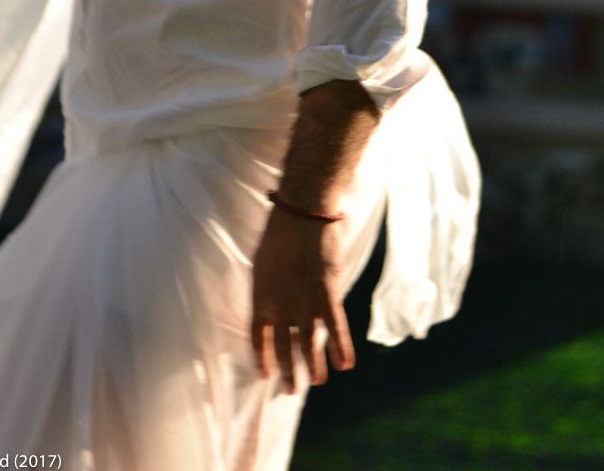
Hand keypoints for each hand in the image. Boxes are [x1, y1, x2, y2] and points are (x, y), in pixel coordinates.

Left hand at [251, 206, 353, 393]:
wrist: (302, 213)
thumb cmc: (279, 232)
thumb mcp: (262, 262)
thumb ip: (267, 289)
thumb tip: (273, 305)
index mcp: (260, 297)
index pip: (257, 337)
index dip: (262, 358)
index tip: (266, 374)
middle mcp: (280, 307)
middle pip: (283, 348)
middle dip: (289, 371)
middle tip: (293, 389)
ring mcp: (304, 303)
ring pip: (309, 345)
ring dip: (315, 366)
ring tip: (318, 381)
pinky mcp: (327, 294)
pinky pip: (335, 328)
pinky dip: (341, 347)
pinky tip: (345, 364)